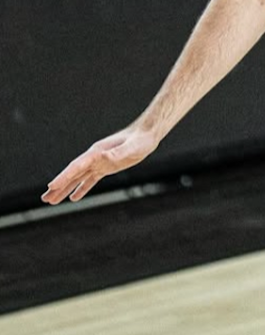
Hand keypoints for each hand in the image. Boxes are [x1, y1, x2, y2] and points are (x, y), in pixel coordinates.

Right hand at [42, 125, 159, 203]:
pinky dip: (81, 188)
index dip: (64, 176)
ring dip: (66, 188)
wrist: (148, 134)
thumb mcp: (132, 147)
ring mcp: (100, 162)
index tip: (52, 186)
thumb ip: (118, 152)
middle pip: (73, 173)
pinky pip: (90, 179)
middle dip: (59, 186)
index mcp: (97, 152)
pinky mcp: (107, 167)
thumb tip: (104, 157)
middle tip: (45, 199)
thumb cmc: (141, 139)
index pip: (76, 166)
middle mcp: (95, 157)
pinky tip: (74, 197)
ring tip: (52, 200)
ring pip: (78, 178)